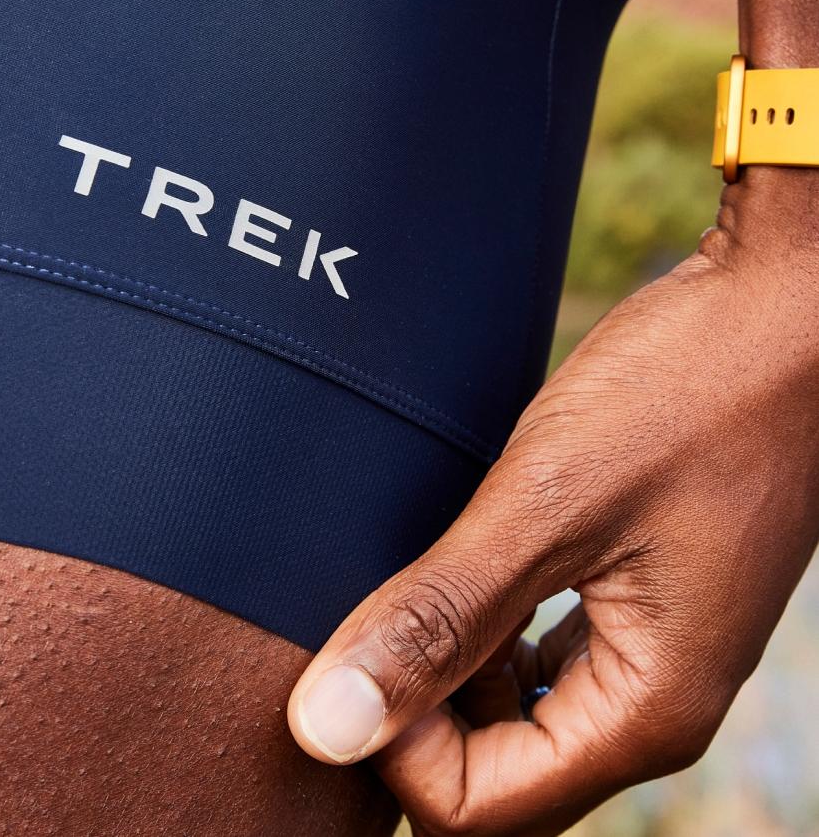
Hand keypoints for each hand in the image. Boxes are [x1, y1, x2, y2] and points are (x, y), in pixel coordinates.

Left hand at [286, 169, 818, 834]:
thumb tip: (326, 728)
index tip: (361, 648)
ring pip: (510, 733)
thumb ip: (437, 619)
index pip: (472, 811)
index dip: (393, 745)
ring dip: (447, 681)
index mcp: (643, 714)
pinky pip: (536, 676)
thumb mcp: (543, 504)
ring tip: (423, 586)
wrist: (784, 311)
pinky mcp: (635, 617)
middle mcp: (651, 712)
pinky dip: (483, 645)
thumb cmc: (689, 390)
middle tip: (378, 617)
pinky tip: (464, 578)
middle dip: (415, 723)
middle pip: (492, 785)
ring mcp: (648, 665)